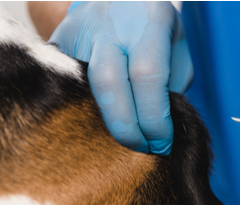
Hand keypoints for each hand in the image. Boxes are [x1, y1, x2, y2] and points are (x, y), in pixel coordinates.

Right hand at [50, 2, 192, 154]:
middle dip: (127, 128)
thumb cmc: (154, 28)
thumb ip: (172, 85)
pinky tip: (101, 126)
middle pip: (108, 84)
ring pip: (83, 89)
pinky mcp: (57, 45)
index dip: (155, 119)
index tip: (162, 144)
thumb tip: (160, 128)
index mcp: (148, 22)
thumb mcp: (176, 49)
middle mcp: (109, 24)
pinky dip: (86, 112)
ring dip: (104, 124)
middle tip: (142, 149)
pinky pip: (68, 87)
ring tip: (124, 142)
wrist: (119, 0)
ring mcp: (77, 32)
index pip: (148, 76)